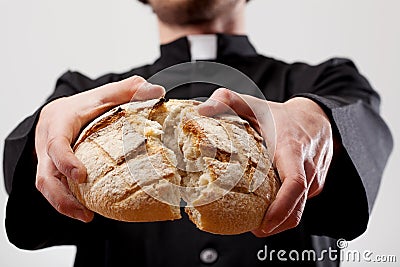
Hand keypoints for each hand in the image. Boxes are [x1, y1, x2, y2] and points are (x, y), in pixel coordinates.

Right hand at [35, 76, 164, 221]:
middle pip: (44, 174)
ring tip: (86, 217)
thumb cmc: (83, 105)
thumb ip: (128, 90)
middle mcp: (47, 142)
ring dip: (63, 204)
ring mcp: (45, 159)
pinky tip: (84, 210)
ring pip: (45, 186)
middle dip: (61, 196)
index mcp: (59, 122)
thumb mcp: (104, 94)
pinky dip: (66, 201)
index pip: (56, 143)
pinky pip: (52, 189)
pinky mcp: (49, 170)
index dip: (65, 161)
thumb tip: (158, 91)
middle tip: (83, 212)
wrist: (57, 112)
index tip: (81, 176)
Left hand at [198, 88, 332, 236]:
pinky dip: (286, 209)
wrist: (317, 117)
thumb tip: (201, 111)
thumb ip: (228, 101)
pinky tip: (270, 206)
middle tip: (253, 229)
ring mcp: (315, 178)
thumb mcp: (255, 105)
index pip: (295, 183)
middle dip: (276, 224)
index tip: (265, 224)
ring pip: (299, 208)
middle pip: (297, 206)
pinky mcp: (316, 185)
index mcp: (292, 149)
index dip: (282, 208)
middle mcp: (308, 167)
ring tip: (257, 221)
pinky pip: (301, 202)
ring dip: (280, 218)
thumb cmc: (282, 114)